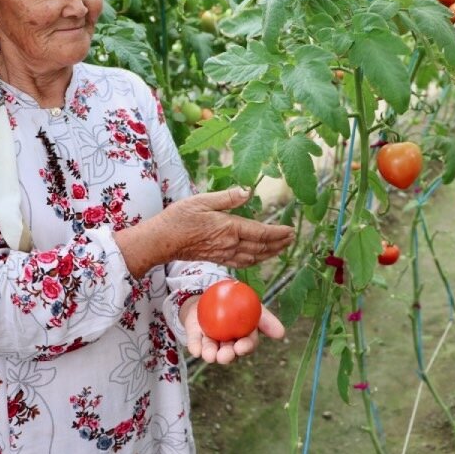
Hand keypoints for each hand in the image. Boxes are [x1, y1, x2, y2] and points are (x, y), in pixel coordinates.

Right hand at [158, 187, 294, 267]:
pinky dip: (256, 260)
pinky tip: (259, 257)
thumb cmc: (179, 217)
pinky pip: (243, 262)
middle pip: (261, 247)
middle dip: (279, 244)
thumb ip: (227, 197)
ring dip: (270, 253)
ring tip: (281, 248)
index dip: (278, 233)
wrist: (162, 240)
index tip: (290, 230)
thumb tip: (248, 190)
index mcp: (229, 228)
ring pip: (254, 257)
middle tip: (292, 238)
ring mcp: (224, 254)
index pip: (261, 232)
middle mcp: (230, 244)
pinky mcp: (217, 258)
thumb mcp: (202, 200)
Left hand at [179, 295, 284, 364]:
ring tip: (209, 355)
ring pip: (212, 350)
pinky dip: (195, 347)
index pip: (246, 345)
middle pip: (229, 352)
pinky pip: (195, 343)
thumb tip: (282, 333)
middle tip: (224, 355)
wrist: (214, 290)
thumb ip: (266, 319)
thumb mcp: (253, 306)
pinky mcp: (196, 337)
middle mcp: (227, 343)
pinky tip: (195, 350)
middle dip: (227, 356)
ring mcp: (211, 341)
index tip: (241, 346)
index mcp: (243, 337)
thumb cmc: (238, 301)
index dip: (245, 347)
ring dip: (211, 354)